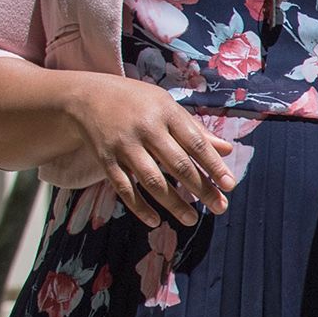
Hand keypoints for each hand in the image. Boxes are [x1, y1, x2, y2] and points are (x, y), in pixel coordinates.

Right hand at [62, 74, 235, 227]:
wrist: (87, 95)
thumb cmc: (137, 101)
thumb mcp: (168, 106)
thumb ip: (196, 130)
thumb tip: (227, 150)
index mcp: (166, 113)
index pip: (195, 143)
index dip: (214, 166)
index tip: (230, 185)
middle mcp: (146, 129)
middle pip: (178, 164)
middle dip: (201, 188)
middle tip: (220, 207)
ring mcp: (124, 145)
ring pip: (152, 180)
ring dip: (174, 203)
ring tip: (192, 219)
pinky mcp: (106, 159)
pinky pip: (124, 188)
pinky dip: (139, 207)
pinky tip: (155, 221)